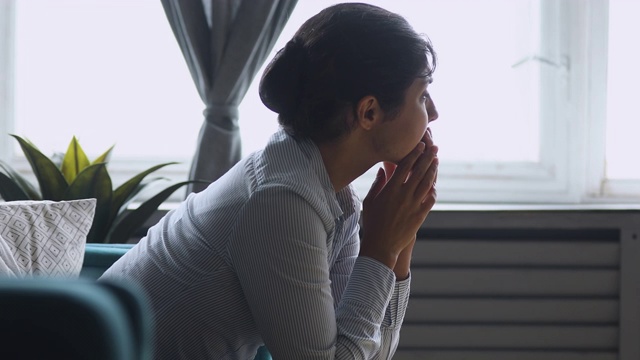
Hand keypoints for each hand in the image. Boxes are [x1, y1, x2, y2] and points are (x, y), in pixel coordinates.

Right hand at [360, 138, 438, 268]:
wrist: (381, 245)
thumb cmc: (372, 223)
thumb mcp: (370, 201)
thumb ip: (377, 183)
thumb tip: (382, 168)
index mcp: (391, 189)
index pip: (405, 166)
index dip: (414, 154)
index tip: (419, 145)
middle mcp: (404, 195)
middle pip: (419, 171)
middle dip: (427, 157)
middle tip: (434, 148)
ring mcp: (414, 205)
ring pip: (427, 183)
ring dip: (433, 170)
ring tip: (436, 161)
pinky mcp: (420, 215)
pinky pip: (430, 199)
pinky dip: (433, 190)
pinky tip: (434, 185)